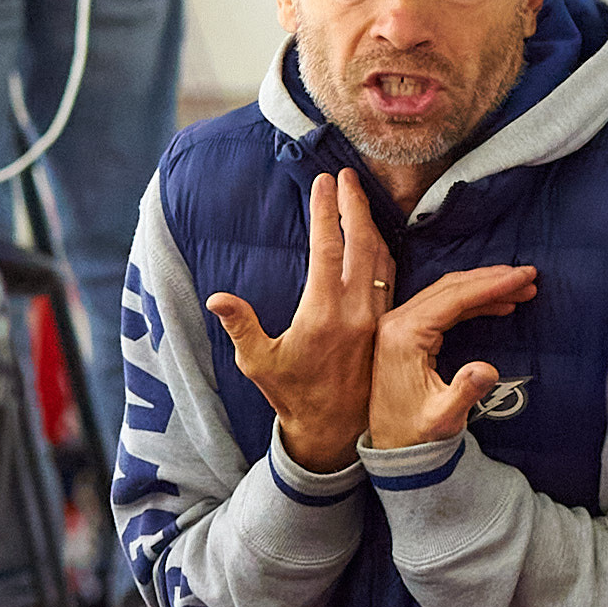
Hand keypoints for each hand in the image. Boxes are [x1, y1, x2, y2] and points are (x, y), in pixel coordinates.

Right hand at [206, 170, 391, 471]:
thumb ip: (241, 326)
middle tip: (345, 174)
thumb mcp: (258, 364)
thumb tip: (217, 298)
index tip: (322, 182)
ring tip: (359, 196)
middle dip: (353, 204)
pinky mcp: (384, 325)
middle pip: (361, 242)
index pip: (327, 247)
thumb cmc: (292, 397)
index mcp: (324, 313)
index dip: (325, 211)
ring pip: (381, 257)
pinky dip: (383, 249)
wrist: (334, 432)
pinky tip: (376, 237)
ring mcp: (374, 317)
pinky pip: (390, 277)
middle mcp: (355, 311)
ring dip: (371, 222)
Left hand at [368, 265, 538, 451]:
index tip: (524, 276)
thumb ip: (464, 392)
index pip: (454, 298)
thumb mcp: (443, 419)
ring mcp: (400, 326)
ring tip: (521, 289)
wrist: (392, 448)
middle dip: (492, 280)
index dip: (492, 285)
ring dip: (485, 288)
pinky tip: (498, 305)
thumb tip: (487, 369)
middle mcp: (397, 323)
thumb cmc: (416, 436)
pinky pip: (443, 307)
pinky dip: (473, 302)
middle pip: (451, 287)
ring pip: (448, 293)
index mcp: (404, 336)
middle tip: (529, 277)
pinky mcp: (406, 334)